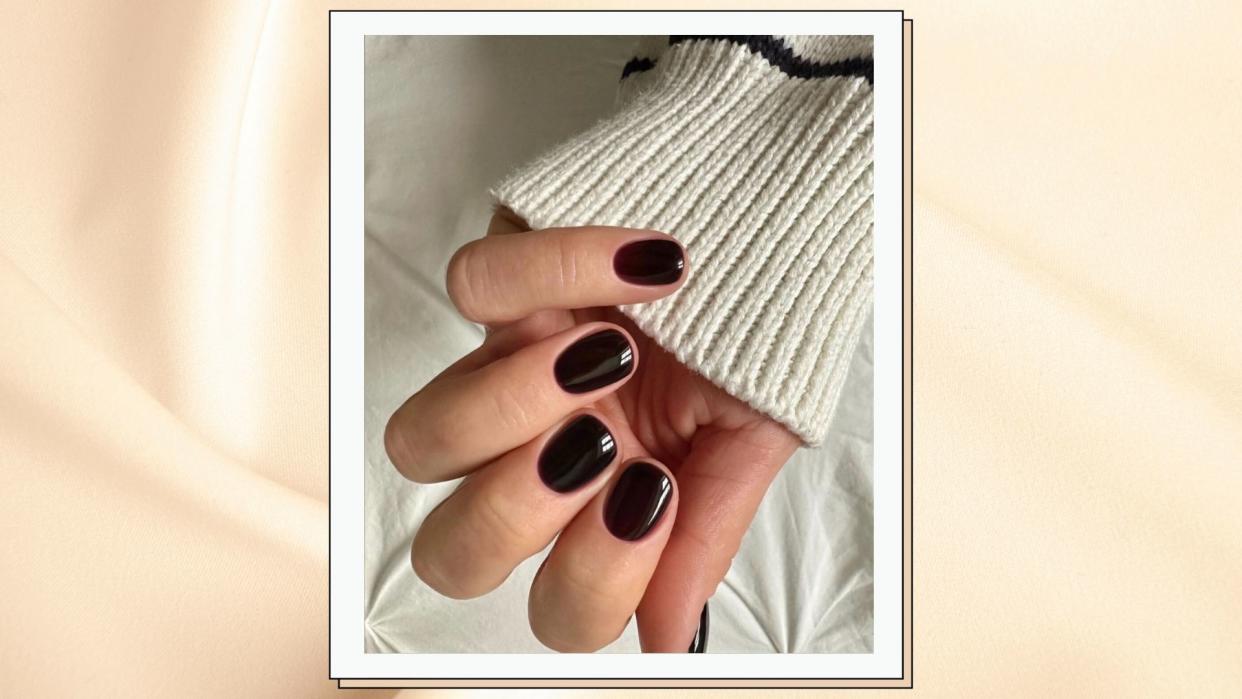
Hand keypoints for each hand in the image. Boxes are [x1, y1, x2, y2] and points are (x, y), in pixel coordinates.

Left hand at [385, 208, 799, 651]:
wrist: (763, 228)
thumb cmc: (753, 342)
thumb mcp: (746, 439)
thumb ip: (705, 538)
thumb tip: (665, 639)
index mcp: (604, 506)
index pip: (558, 607)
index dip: (597, 576)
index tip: (658, 490)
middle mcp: (537, 454)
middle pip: (450, 553)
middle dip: (514, 512)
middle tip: (598, 441)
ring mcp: (503, 373)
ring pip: (419, 441)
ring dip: (506, 404)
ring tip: (603, 353)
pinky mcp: (499, 277)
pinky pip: (476, 287)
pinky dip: (558, 269)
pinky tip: (642, 268)